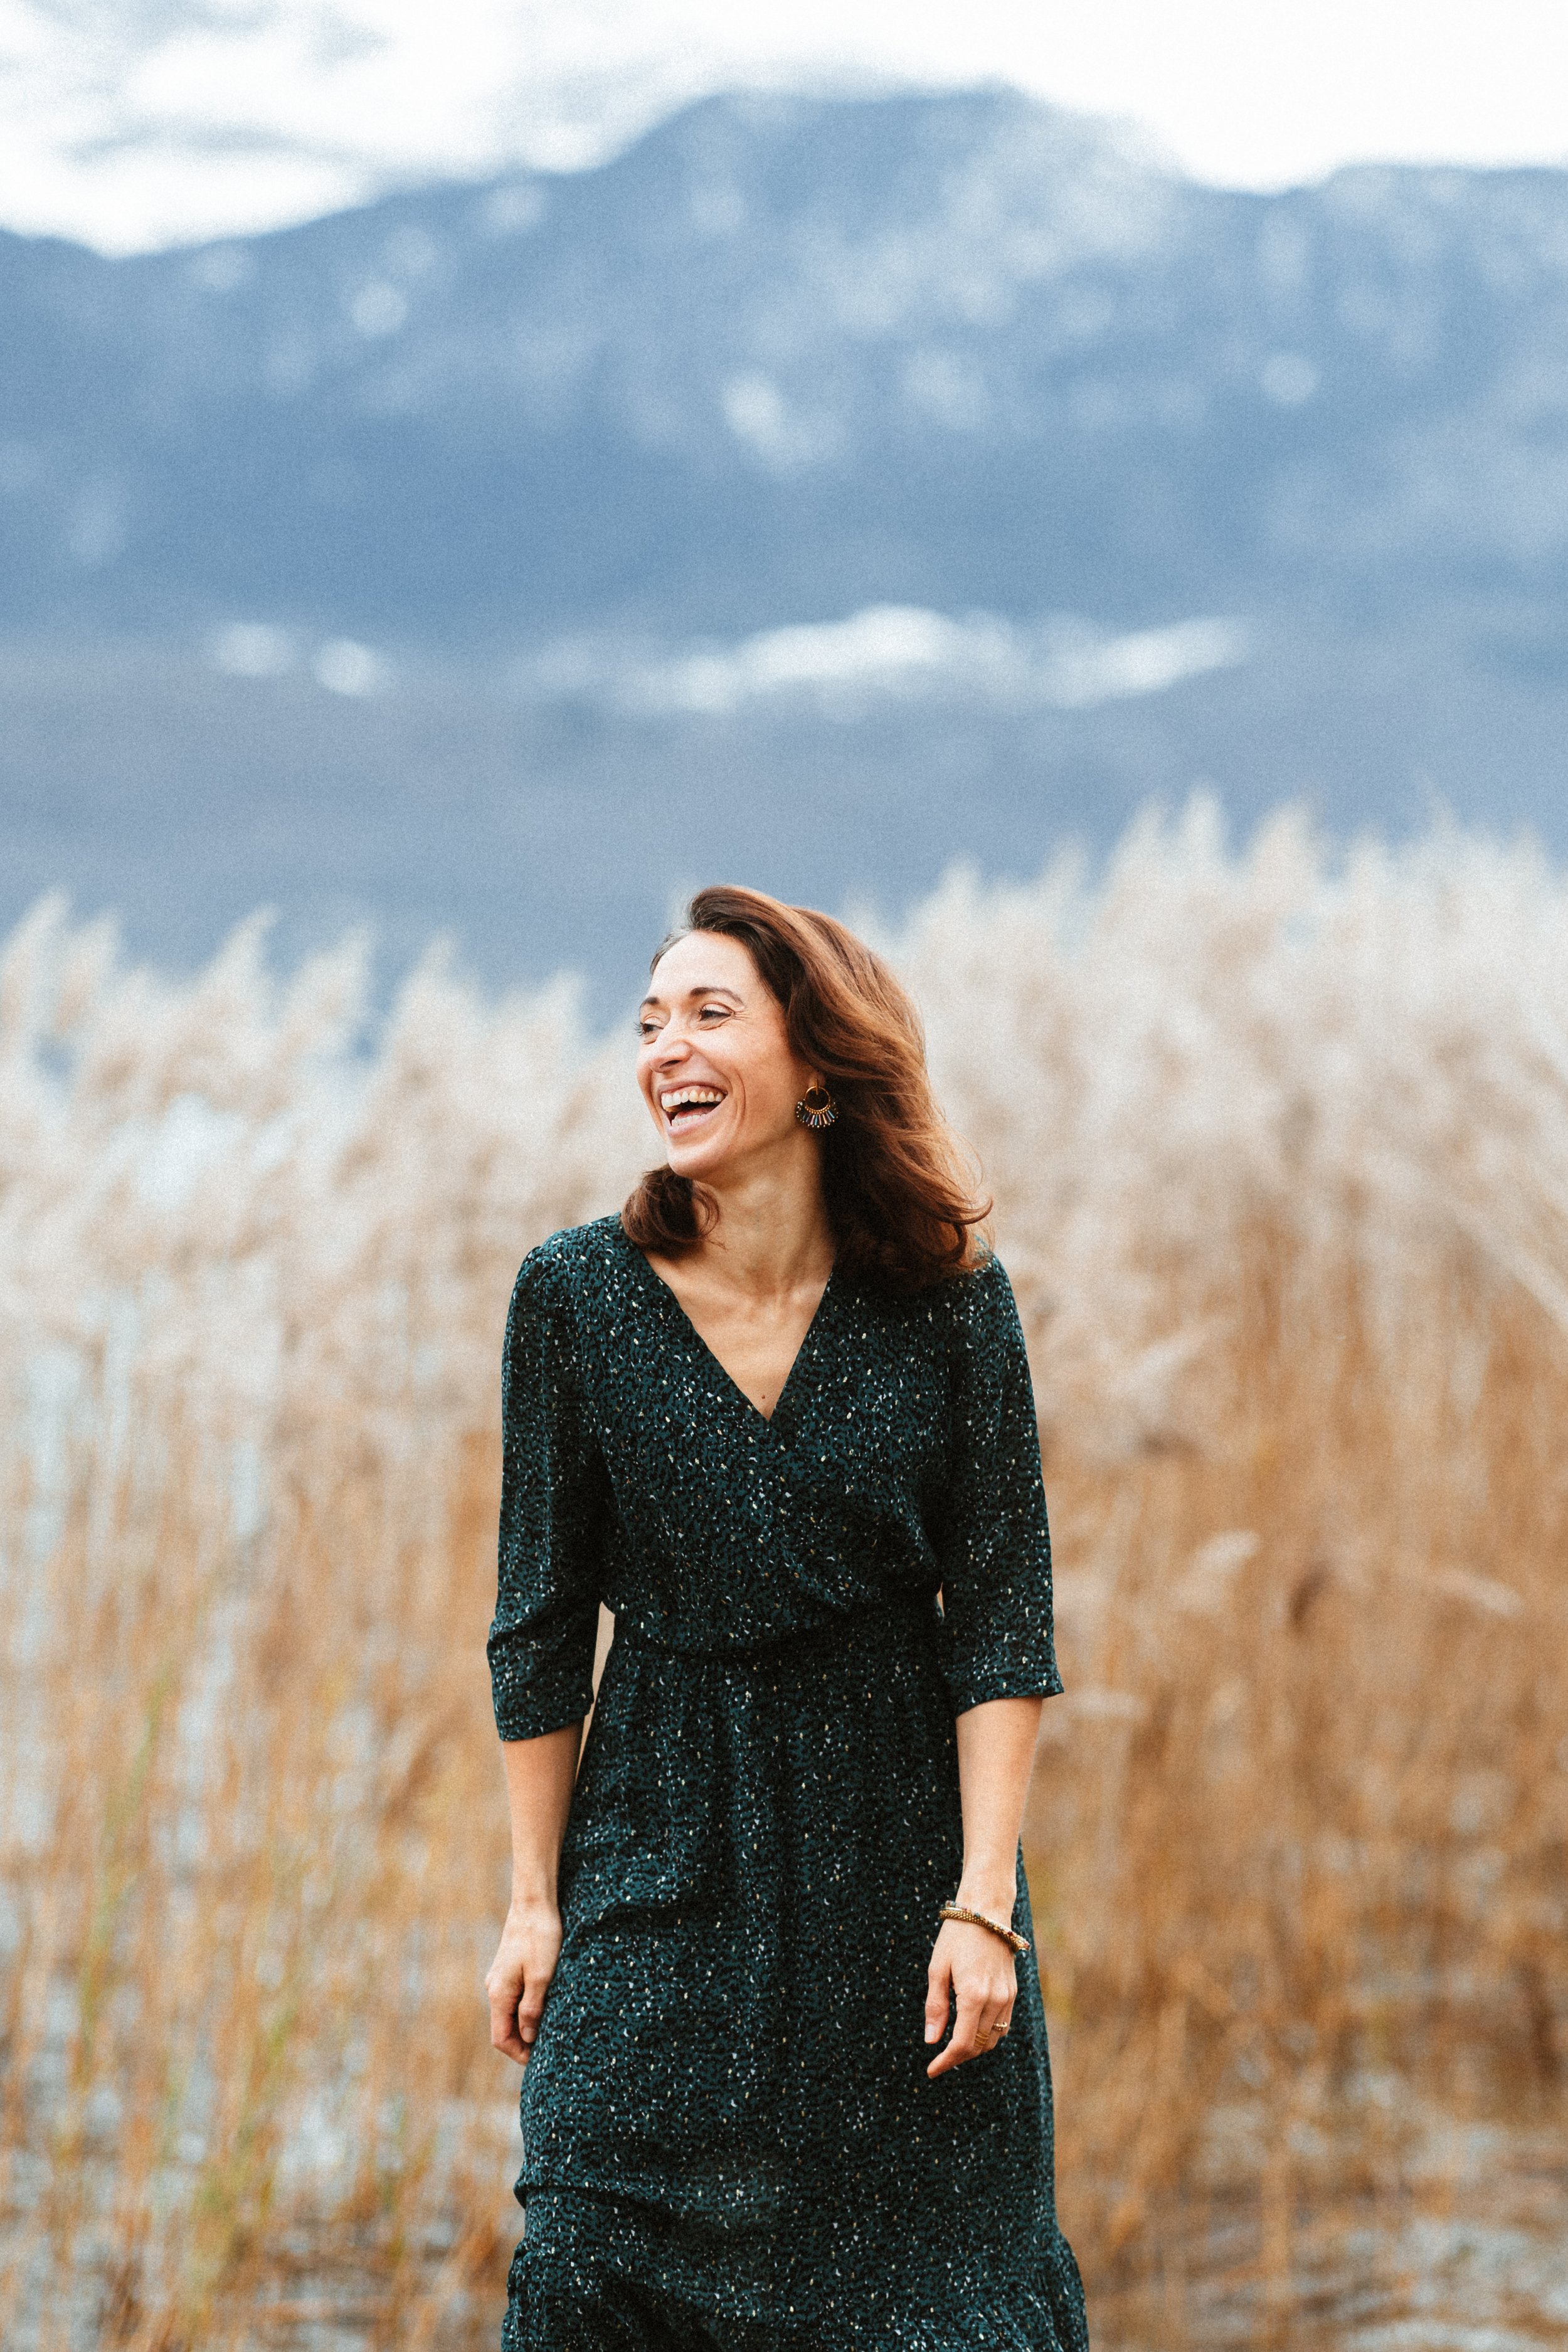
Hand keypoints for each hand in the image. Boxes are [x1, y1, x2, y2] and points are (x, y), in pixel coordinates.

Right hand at [486, 1897, 562, 2065]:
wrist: (533, 1902)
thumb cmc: (540, 1937)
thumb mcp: (542, 1977)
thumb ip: (532, 2010)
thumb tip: (528, 2039)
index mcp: (499, 1994)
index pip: (501, 2039)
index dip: (519, 2054)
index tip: (540, 2061)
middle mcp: (495, 1988)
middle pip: (504, 2028)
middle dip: (524, 2043)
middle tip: (549, 2049)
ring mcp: (500, 1978)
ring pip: (510, 2013)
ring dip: (527, 2025)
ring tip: (551, 2029)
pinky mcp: (509, 1968)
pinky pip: (514, 1997)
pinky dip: (527, 2008)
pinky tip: (546, 2006)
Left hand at [924, 1915, 1016, 2078]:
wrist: (986, 1912)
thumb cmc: (956, 1937)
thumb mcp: (937, 1970)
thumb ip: (935, 2007)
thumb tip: (932, 2041)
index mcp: (973, 1995)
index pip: (962, 2044)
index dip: (946, 2061)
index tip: (932, 2070)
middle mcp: (995, 2000)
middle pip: (978, 2046)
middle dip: (958, 2057)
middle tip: (939, 2059)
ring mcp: (1007, 1997)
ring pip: (992, 2039)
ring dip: (973, 2048)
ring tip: (953, 2047)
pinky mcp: (1013, 1992)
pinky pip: (1002, 2026)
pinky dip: (987, 2035)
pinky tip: (971, 2030)